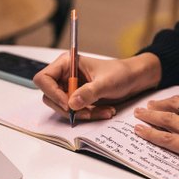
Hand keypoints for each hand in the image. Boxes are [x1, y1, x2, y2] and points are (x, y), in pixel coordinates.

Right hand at [33, 52, 160, 119]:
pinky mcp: (77, 100)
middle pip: (50, 97)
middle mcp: (64, 76)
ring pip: (62, 107)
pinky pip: (74, 112)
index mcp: (66, 63)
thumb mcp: (106, 82)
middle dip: (68, 107)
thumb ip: (88, 92)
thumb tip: (71, 103)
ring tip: (102, 112)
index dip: (51, 92)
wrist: (134, 79)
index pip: (43, 79)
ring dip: (80, 114)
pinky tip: (104, 112)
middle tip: (86, 112)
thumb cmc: (121, 73)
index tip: (67, 103)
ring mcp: (69, 89)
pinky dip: (87, 115)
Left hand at [133, 94, 178, 178]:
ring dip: (149, 116)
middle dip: (159, 105)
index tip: (168, 100)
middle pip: (175, 106)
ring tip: (138, 114)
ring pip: (166, 119)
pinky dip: (149, 133)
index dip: (176, 100)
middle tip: (148, 105)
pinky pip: (164, 138)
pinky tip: (139, 130)